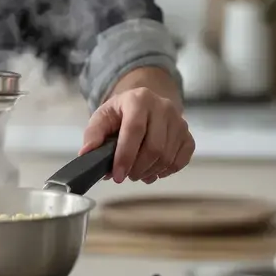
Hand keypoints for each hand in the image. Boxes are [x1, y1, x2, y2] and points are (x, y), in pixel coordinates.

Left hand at [79, 87, 193, 183]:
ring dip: (150, 172)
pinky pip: (181, 160)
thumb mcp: (103, 116)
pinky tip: (153, 171)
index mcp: (139, 99)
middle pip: (154, 147)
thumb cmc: (121, 113)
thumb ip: (93, 134)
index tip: (117, 175)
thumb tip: (86, 154)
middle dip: (137, 168)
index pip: (134, 130)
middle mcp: (163, 107)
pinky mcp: (188, 135)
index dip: (125, 156)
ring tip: (136, 173)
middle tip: (125, 176)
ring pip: (167, 156)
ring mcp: (179, 121)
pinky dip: (166, 171)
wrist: (145, 104)